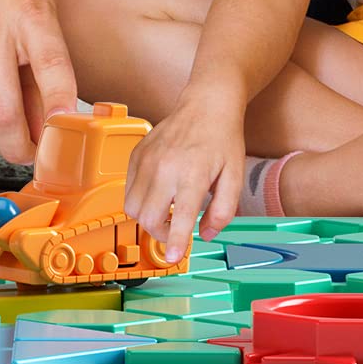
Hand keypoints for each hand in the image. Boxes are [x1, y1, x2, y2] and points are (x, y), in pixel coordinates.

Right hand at [123, 94, 245, 266]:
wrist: (205, 105)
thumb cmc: (222, 141)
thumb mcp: (234, 178)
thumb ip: (224, 211)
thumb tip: (206, 234)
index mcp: (193, 174)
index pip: (181, 216)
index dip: (175, 241)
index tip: (172, 258)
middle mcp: (165, 167)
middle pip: (148, 216)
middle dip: (160, 233)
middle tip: (175, 229)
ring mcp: (147, 159)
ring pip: (132, 206)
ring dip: (147, 218)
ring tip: (166, 211)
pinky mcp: (136, 154)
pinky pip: (128, 188)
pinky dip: (139, 199)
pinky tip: (158, 193)